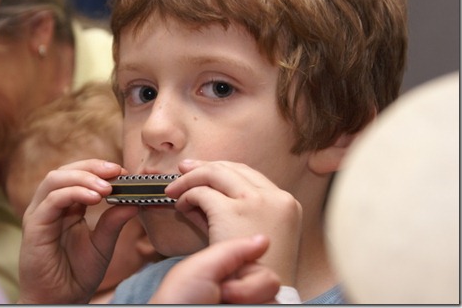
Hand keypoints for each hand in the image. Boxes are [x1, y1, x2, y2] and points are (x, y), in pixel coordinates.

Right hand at [17, 159, 137, 303]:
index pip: (78, 175)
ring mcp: (40, 214)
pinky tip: (94, 198)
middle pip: (65, 170)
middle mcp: (50, 206)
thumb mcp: (103, 243)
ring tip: (106, 187)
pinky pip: (51, 200)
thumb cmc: (78, 274)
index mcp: (66, 206)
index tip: (123, 172)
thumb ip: (114, 221)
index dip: (100, 169)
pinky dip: (73, 193)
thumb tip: (135, 201)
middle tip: (116, 171)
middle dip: (92, 166)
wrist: (62, 300)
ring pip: (55, 179)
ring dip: (83, 177)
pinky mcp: (34, 226)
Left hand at [150, 235, 279, 303]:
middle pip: (271, 283)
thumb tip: (264, 239)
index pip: (259, 265)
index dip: (248, 273)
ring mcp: (244, 305)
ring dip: (249, 302)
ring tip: (224, 306)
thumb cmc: (179, 300)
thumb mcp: (201, 267)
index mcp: (228, 274)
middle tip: (222, 296)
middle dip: (248, 290)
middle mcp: (240, 292)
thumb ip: (233, 250)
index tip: (225, 281)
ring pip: (274, 301)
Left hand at [165, 160, 301, 284]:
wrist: (255, 299)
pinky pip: (203, 193)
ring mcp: (257, 202)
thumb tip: (207, 196)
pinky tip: (181, 207)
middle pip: (234, 168)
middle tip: (184, 169)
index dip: (224, 170)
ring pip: (217, 173)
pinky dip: (187, 196)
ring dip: (191, 179)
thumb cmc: (254, 276)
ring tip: (174, 189)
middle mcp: (276, 197)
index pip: (250, 174)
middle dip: (205, 167)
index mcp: (287, 203)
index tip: (204, 170)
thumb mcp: (253, 239)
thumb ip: (236, 214)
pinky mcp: (234, 211)